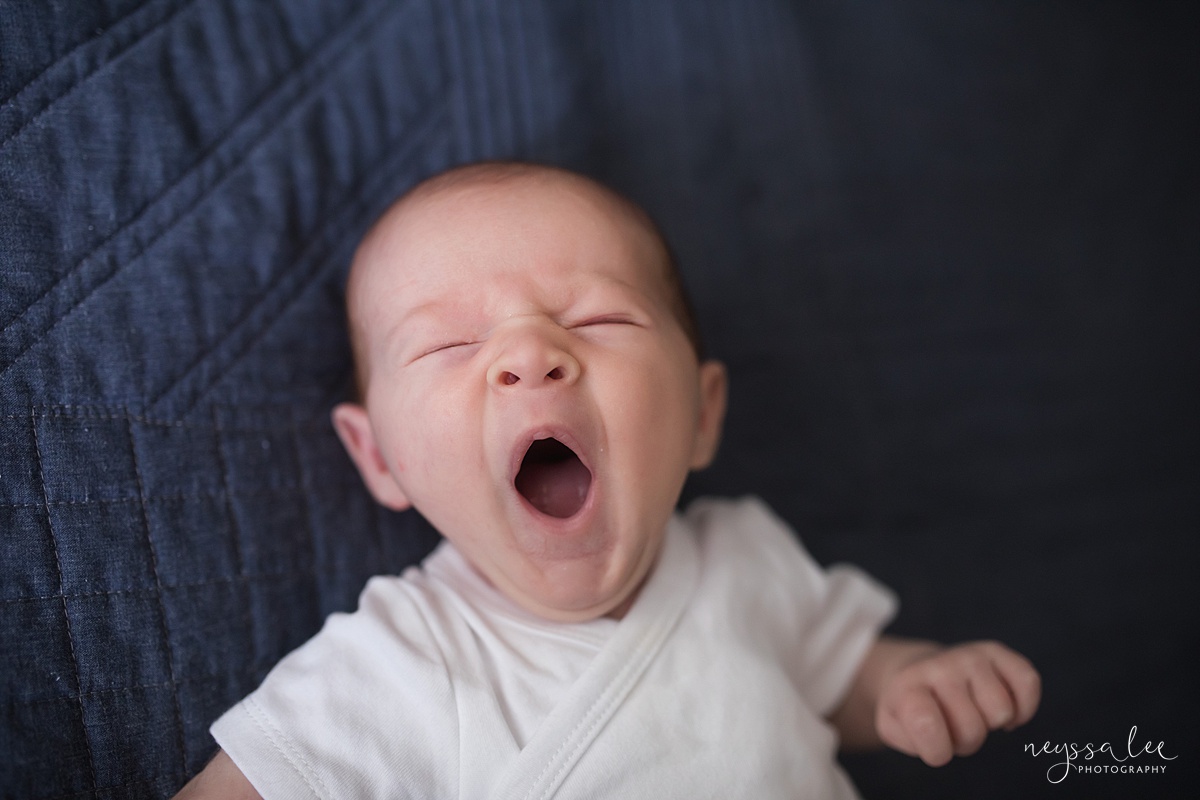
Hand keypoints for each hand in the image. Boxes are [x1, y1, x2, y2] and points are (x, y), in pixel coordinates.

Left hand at [875, 640, 1040, 766]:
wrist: (917, 671)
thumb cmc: (911, 708)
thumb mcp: (895, 727)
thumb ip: (911, 739)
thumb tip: (939, 736)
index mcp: (908, 686)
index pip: (925, 724)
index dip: (936, 749)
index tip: (934, 745)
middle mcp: (940, 666)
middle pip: (973, 728)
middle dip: (966, 740)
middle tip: (953, 726)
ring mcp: (969, 656)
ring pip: (1002, 710)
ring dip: (991, 723)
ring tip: (973, 712)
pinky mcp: (996, 652)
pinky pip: (1028, 681)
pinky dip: (1024, 707)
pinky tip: (1005, 711)